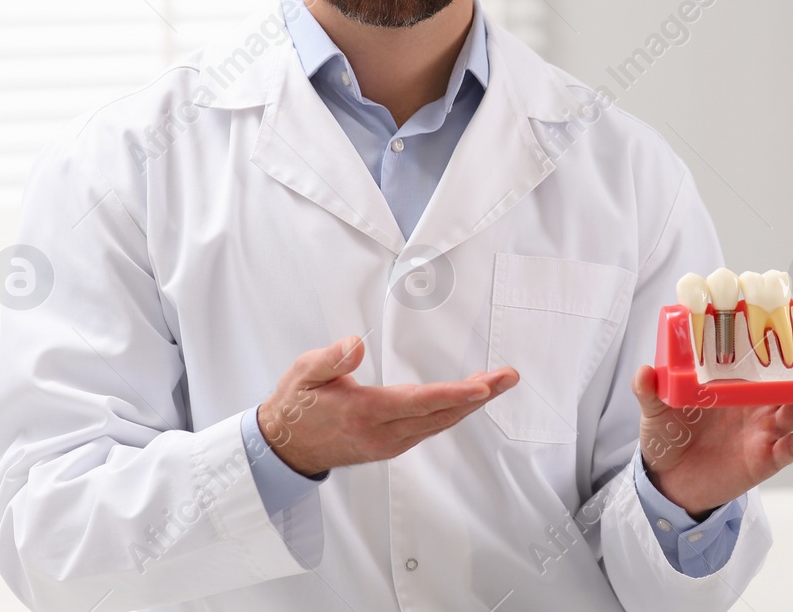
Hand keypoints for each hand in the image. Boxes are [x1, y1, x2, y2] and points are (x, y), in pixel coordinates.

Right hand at [257, 334, 518, 475]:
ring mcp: (388, 444)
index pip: (419, 403)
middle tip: (508, 376)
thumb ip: (331, 359)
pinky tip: (468, 398)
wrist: (284, 448)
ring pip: (439, 424)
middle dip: (479, 396)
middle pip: (440, 415)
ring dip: (470, 404)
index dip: (454, 395)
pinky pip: (430, 429)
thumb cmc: (296, 406)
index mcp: (364, 413)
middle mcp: (382, 433)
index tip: (483, 386)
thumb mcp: (303, 373)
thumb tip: (355, 344)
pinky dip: (453, 412)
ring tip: (498, 382)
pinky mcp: (390, 446)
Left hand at [631, 324, 792, 516]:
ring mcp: (763, 429)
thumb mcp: (656, 409)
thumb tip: (644, 372)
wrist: (668, 480)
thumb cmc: (669, 435)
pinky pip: (788, 450)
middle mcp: (756, 401)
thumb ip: (650, 391)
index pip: (765, 352)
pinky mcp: (764, 459)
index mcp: (735, 380)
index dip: (784, 335)